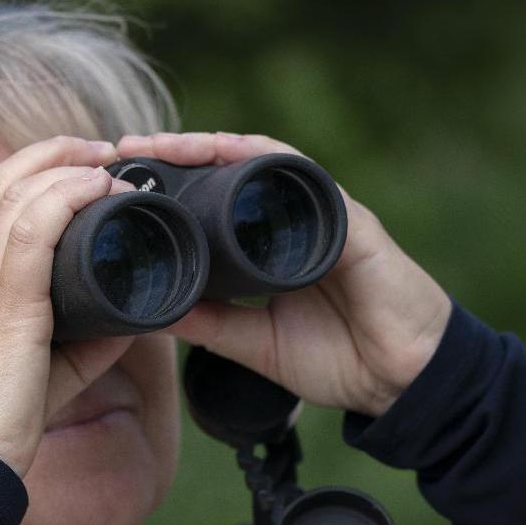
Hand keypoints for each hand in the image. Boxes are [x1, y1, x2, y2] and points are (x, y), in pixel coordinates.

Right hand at [0, 136, 134, 475]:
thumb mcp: (37, 373)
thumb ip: (82, 343)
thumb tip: (132, 320)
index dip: (6, 174)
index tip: (56, 169)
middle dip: (44, 154)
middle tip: (94, 150)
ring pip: (10, 194)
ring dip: (62, 164)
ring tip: (104, 160)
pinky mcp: (5, 306)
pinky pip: (31, 228)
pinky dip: (66, 195)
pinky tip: (96, 187)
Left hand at [117, 132, 451, 415]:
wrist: (402, 381)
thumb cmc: (338, 356)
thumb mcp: (254, 343)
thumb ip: (209, 324)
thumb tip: (152, 309)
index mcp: (269, 244)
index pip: (214, 198)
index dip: (172, 185)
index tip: (123, 181)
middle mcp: (293, 219)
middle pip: (231, 169)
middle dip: (180, 152)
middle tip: (128, 146)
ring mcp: (323, 215)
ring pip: (262, 161)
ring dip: (212, 145)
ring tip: (166, 143)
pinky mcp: (351, 223)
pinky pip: (306, 178)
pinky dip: (265, 160)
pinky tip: (229, 149)